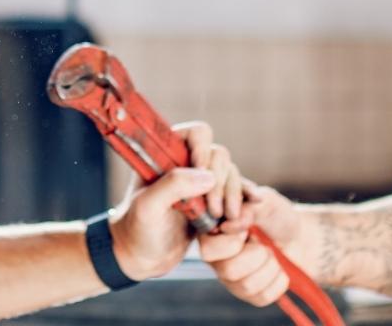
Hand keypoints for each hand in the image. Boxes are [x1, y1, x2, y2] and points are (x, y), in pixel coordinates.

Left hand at [108, 122, 244, 280]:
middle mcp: (186, 161)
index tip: (203, 176)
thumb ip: (172, 187)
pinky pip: (236, 193)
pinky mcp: (212, 201)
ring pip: (230, 174)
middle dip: (221, 181)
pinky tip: (254, 203)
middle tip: (214, 210)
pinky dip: (245, 198)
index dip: (204, 150)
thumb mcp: (148, 207)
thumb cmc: (136, 228)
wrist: (142, 256)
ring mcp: (200, 181)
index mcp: (166, 153)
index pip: (196, 134)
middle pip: (219, 155)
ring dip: (233, 194)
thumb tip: (208, 176)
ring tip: (227, 220)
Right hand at [198, 182, 306, 305]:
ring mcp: (232, 280)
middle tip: (263, 242)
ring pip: (247, 286)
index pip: (209, 250)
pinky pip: (262, 297)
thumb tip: (230, 224)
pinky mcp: (249, 295)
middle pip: (229, 271)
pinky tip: (279, 268)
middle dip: (257, 254)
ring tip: (272, 253)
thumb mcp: (264, 202)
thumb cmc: (277, 215)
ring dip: (270, 266)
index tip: (248, 231)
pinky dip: (279, 280)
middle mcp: (217, 260)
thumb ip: (246, 209)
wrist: (300, 236)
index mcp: (213, 236)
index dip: (232, 242)